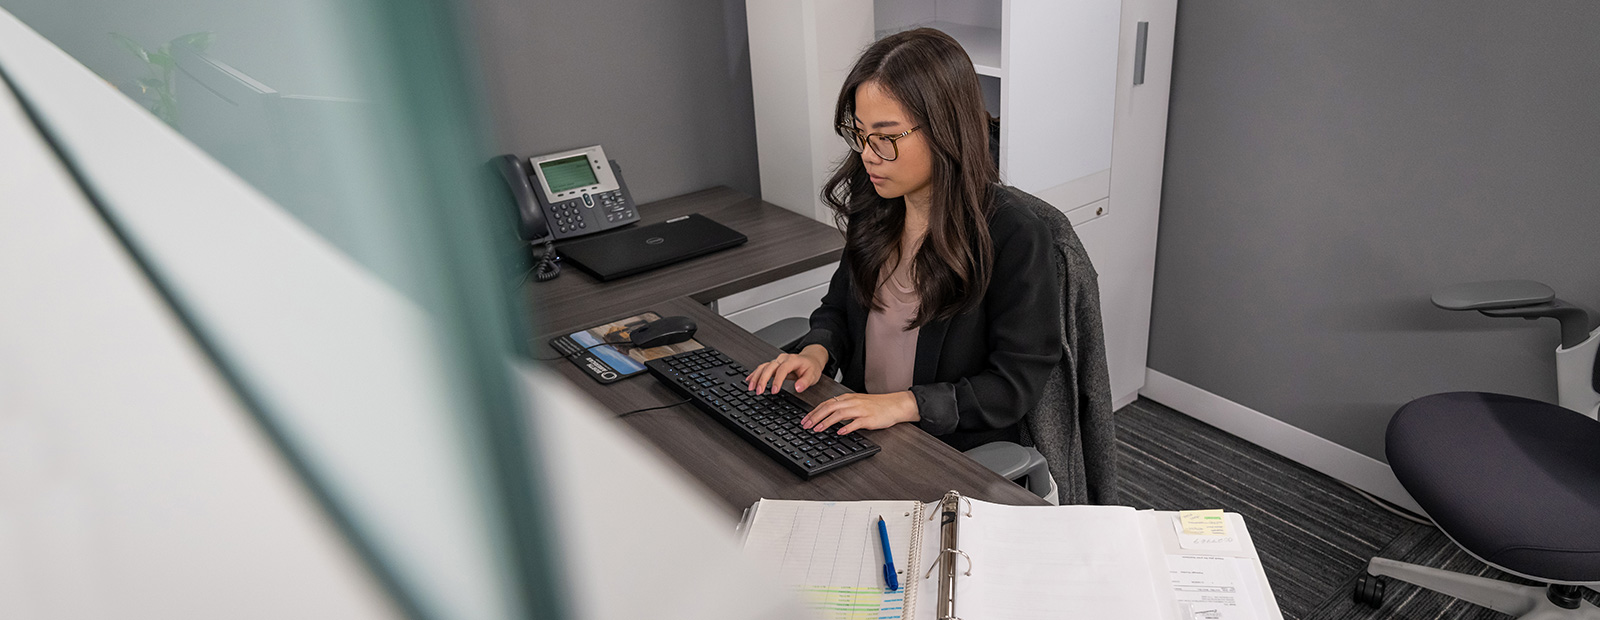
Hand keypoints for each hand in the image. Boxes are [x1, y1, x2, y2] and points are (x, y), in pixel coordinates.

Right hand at [745, 344, 828, 393]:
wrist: (810, 359)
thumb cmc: (811, 367)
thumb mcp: (813, 375)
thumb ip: (805, 382)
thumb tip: (798, 388)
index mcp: (792, 360)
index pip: (782, 369)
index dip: (777, 380)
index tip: (774, 391)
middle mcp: (783, 359)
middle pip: (769, 367)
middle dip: (762, 379)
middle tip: (758, 391)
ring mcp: (777, 361)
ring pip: (763, 367)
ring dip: (756, 377)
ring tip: (751, 388)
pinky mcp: (773, 365)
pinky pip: (762, 367)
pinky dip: (755, 374)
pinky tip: (749, 380)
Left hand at [802, 391, 918, 434]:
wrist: (894, 405)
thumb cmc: (875, 406)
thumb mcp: (856, 404)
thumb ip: (842, 408)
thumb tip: (826, 416)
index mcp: (847, 398)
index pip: (826, 403)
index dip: (813, 412)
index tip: (805, 420)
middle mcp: (852, 402)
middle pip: (829, 407)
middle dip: (815, 417)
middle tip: (806, 426)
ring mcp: (860, 410)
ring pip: (840, 414)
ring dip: (827, 422)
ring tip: (818, 429)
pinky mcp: (869, 418)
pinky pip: (856, 422)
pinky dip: (847, 427)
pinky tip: (840, 432)